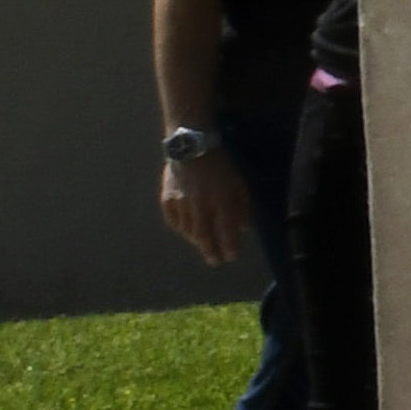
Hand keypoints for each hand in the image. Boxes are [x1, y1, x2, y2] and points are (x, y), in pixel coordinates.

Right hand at [156, 148, 248, 266]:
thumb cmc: (221, 166)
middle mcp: (200, 205)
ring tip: (204, 246)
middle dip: (210, 251)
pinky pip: (173, 222)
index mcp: (221, 201)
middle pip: (204, 236)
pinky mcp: (167, 200)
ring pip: (188, 231)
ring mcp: (181, 203)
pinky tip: (187, 232)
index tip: (231, 257)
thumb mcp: (239, 184)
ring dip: (197, 241)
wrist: (192, 147)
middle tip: (215, 262)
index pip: (226, 231)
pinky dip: (181, 229)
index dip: (229, 247)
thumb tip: (243, 229)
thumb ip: (242, 207)